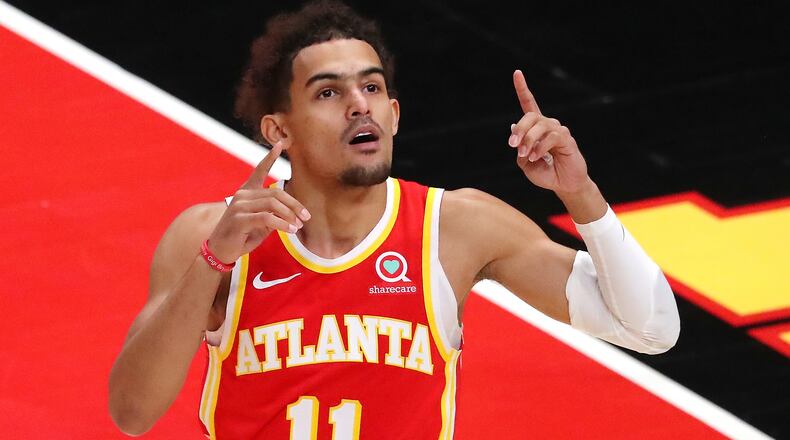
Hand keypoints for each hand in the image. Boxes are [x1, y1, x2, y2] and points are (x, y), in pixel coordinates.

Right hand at [206, 142, 310, 262]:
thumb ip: (273, 214)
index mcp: (246, 192)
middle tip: (306, 217)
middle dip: (294, 205)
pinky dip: (282, 224)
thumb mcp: (261, 224)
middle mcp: (242, 195)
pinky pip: (267, 218)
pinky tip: (291, 230)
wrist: (220, 251)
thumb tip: (292, 213)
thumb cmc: (241, 237)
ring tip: (298, 226)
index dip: (269, 157)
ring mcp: (239, 206)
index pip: (259, 170)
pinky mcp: (239, 219)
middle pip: (276, 193)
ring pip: (272, 204)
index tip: (279, 144)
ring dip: (289, 215)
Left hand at [508, 70, 590, 192]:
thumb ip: (520, 150)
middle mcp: (548, 125)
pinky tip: (538, 157)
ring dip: (529, 140)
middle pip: (530, 115)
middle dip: (519, 129)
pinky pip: (552, 137)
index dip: (523, 88)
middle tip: (513, 146)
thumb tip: (514, 129)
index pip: (529, 104)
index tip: (517, 73)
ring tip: (526, 155)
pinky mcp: (567, 139)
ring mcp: (559, 131)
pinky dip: (541, 147)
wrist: (565, 185)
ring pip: (540, 126)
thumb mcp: (526, 164)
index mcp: (536, 129)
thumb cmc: (546, 174)